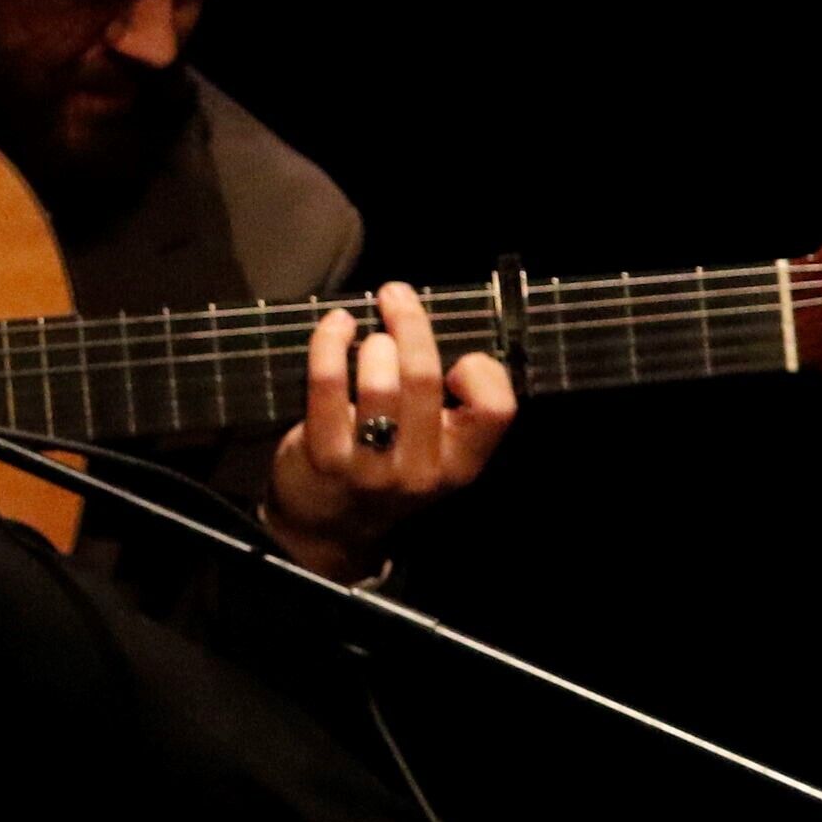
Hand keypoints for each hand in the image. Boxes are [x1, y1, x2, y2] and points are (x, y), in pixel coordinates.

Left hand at [265, 281, 515, 578]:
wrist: (329, 527)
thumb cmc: (386, 468)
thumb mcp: (434, 451)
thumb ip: (448, 406)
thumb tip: (433, 328)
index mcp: (462, 464)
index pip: (496, 408)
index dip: (481, 370)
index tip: (456, 357)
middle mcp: (423, 469)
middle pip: (425, 378)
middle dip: (411, 324)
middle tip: (396, 294)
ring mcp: (372, 465)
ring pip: (379, 380)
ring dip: (372, 342)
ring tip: (364, 332)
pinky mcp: (325, 455)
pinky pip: (328, 384)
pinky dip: (330, 343)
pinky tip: (335, 325)